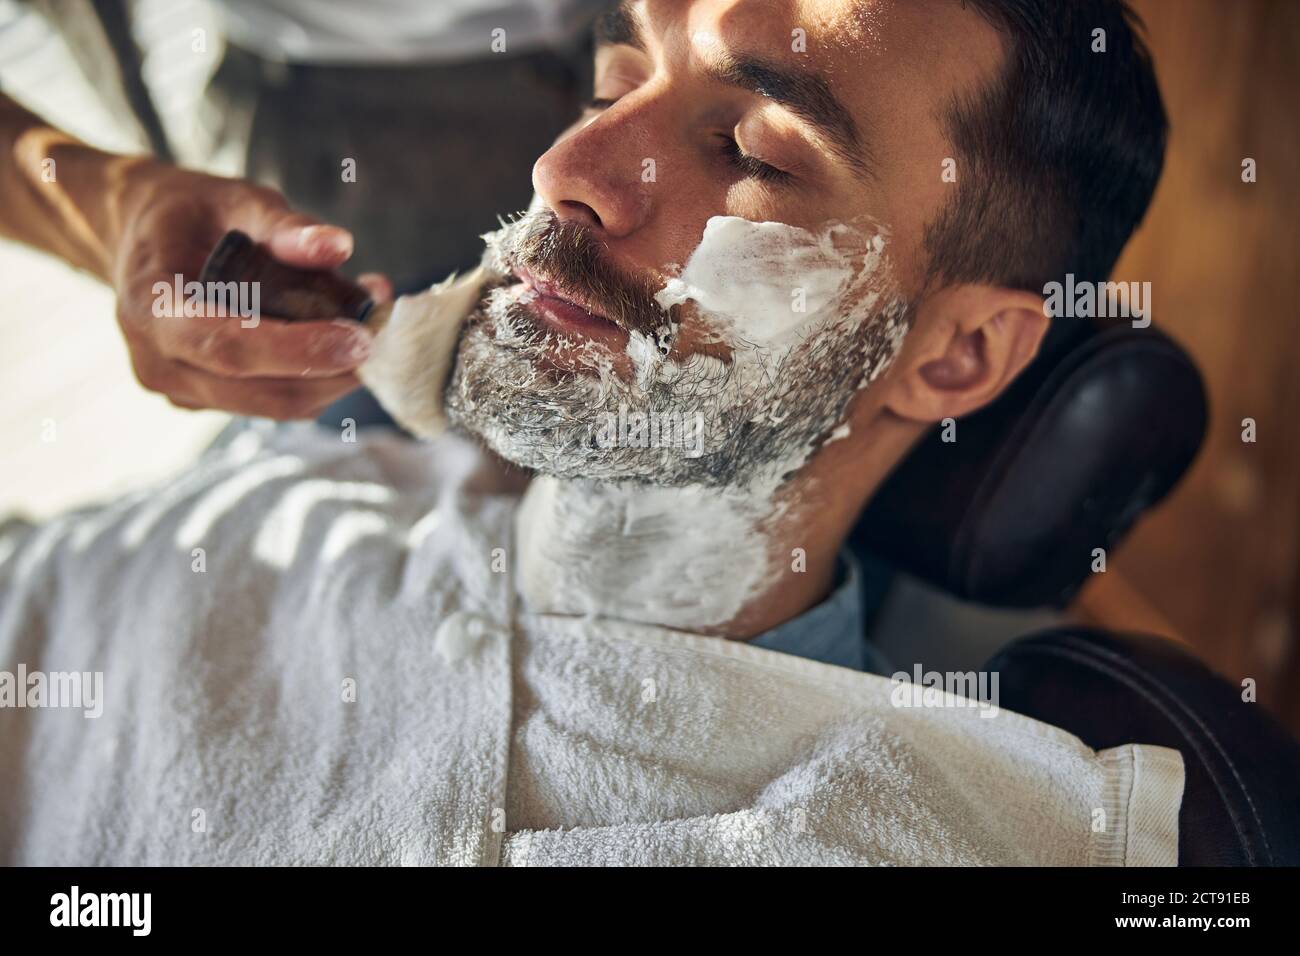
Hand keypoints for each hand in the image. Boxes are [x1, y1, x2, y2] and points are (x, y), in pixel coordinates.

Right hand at [109, 161, 393, 417]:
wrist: (140, 237)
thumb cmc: (190, 214)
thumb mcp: (233, 198)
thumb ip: (285, 225)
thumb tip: (339, 246)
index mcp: (152, 306)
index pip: (230, 346)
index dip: (298, 350)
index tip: (360, 340)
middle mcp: (159, 361)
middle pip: (262, 390)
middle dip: (333, 370)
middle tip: (384, 330)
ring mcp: (180, 389)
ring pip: (276, 404)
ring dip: (334, 376)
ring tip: (370, 326)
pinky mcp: (205, 400)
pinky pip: (272, 400)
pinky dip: (315, 377)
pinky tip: (340, 339)